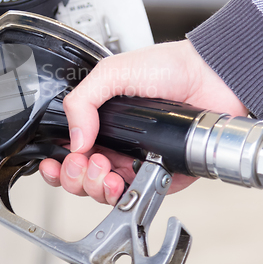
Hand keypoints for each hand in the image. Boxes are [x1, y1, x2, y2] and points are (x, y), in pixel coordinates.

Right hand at [38, 40, 247, 204]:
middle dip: (75, 177)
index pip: (70, 151)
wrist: (208, 76)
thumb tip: (74, 139)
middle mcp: (115, 143)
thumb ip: (83, 100)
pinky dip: (124, 196)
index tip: (54, 163)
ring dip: (95, 187)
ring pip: (104, 191)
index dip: (57, 163)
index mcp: (100, 121)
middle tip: (84, 162)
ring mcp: (137, 160)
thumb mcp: (112, 72)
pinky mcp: (161, 174)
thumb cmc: (166, 67)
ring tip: (103, 170)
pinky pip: (137, 194)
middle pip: (82, 177)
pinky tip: (121, 182)